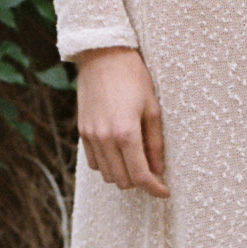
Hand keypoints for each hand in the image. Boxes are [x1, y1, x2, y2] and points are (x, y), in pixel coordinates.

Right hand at [73, 46, 168, 195]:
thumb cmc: (133, 78)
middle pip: (122, 180)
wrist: (103, 56)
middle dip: (140, 181)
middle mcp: (105, 138)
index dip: (155, 188)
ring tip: (137, 160)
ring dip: (123, 174)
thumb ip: (155, 143)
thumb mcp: (153, 108)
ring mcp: (90, 136)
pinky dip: (107, 164)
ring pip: (106, 174)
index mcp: (126, 132)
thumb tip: (159, 170)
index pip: (140, 175)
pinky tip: (119, 153)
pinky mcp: (82, 131)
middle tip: (154, 172)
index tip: (164, 191)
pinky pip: (93, 162)